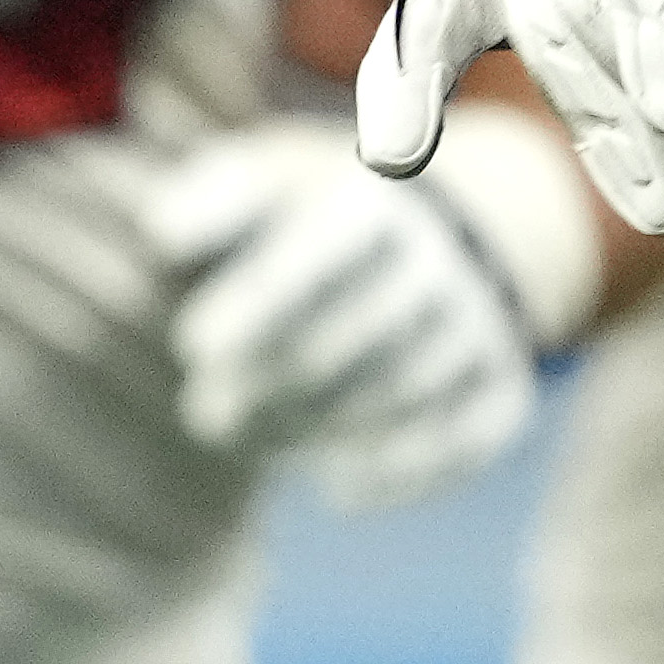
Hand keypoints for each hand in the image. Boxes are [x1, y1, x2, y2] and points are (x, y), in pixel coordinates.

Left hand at [147, 119, 543, 503]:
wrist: (446, 227)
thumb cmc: (315, 209)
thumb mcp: (267, 175)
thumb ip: (214, 199)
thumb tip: (161, 233)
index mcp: (376, 202)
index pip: (318, 258)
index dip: (256, 305)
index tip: (190, 345)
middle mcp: (441, 263)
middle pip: (360, 334)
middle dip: (276, 382)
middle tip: (204, 416)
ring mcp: (482, 325)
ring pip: (405, 389)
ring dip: (321, 427)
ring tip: (243, 441)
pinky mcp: (503, 384)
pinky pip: (465, 439)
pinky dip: (403, 471)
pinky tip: (336, 488)